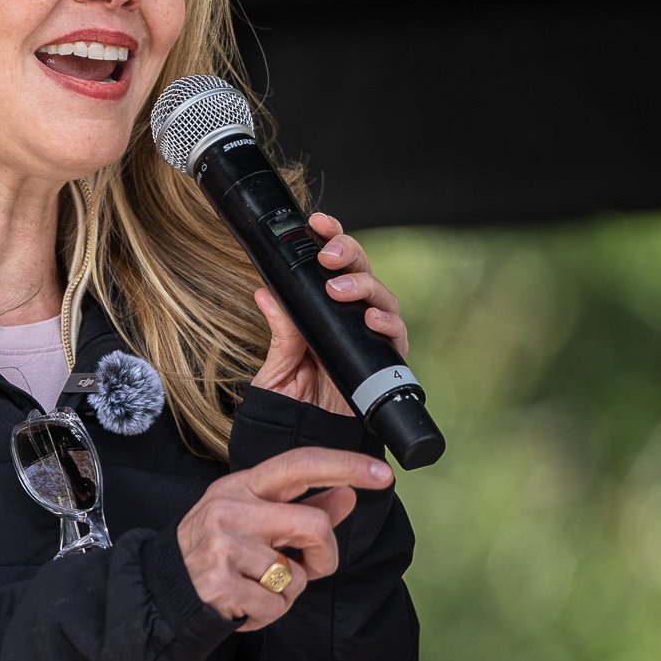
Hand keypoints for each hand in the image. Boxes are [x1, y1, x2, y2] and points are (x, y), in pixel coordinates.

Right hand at [176, 445, 393, 629]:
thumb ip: (302, 507)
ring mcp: (224, 546)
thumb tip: (349, 495)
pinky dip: (270, 614)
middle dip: (325, 557)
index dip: (345, 466)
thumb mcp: (253, 517)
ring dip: (289, 592)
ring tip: (258, 587)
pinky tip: (246, 605)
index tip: (383, 474)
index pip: (300, 464)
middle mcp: (231, 508)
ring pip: (296, 575)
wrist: (163, 588)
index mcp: (242, 485)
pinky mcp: (220, 584)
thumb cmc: (218, 549)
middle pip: (315, 526)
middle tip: (310, 569)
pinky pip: (276, 606)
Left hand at [250, 210, 409, 416]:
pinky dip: (386, 322)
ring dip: (363, 285)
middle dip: (347, 253)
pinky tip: (371, 319)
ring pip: (381, 294)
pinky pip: (395, 334)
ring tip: (338, 291)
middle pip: (361, 269)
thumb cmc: (291, 402)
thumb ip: (279, 331)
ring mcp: (369, 334)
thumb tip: (264, 291)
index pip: (332, 263)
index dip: (330, 237)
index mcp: (322, 307)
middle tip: (327, 256)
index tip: (317, 222)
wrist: (308, 438)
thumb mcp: (276, 365)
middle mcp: (350, 315)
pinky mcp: (385, 359)